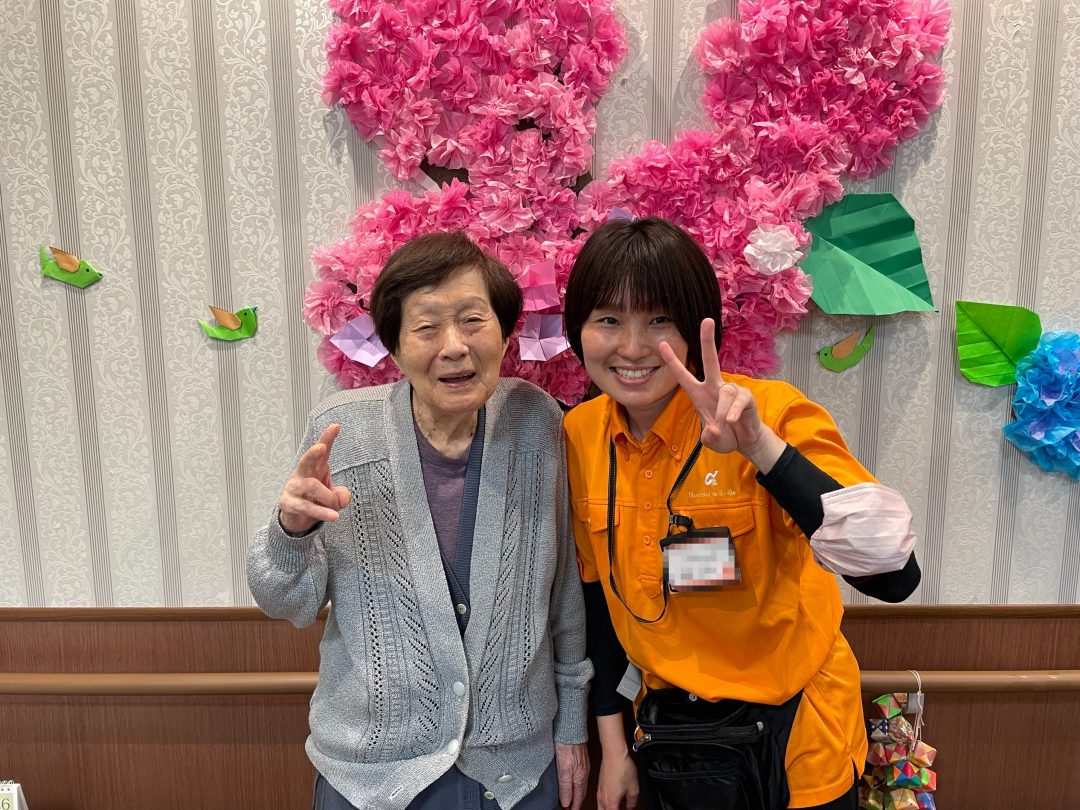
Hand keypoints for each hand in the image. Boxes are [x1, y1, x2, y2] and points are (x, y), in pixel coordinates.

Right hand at [277, 424, 350, 535]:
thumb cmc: (315, 499)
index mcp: (315, 467)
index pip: (321, 451)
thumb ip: (341, 495)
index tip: (336, 426)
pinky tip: (333, 516)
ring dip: (328, 498)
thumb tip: (342, 499)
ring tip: (336, 506)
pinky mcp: (288, 503)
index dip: (327, 438)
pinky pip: (306, 507)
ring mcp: (293, 488)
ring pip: (311, 486)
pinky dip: (322, 512)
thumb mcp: (333, 497)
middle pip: (307, 460)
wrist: (296, 518)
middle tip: (322, 448)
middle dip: (313, 453)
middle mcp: (302, 474)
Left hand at [554, 742, 589, 809]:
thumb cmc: (567, 746)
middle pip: (581, 792)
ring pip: (580, 785)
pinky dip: (576, 784)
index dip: (574, 806)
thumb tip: (566, 802)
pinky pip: (580, 777)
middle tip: (570, 808)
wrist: (571, 729)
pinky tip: (572, 782)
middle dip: (576, 802)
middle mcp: (584, 774)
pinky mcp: (581, 760)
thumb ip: (565, 786)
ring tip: (570, 798)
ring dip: (576, 793)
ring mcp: (583, 766)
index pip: (578, 797)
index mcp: (580, 778)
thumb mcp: (563, 769)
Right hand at [596, 749, 638, 809]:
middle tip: (621, 808)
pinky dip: (607, 804)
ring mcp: (599, 792)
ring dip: (609, 809)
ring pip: (601, 808)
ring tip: (618, 806)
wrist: (614, 754)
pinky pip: (601, 800)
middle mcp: (602, 799)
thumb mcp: (634, 788)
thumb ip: (633, 802)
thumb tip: (631, 806)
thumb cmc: (622, 768)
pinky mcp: (599, 786)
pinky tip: (614, 800)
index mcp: (611, 802)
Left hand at [659, 318, 784, 471]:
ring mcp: (731, 390)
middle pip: (711, 360)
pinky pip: (738, 401)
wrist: (746, 441)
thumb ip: (710, 437)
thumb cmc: (725, 436)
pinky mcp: (745, 397)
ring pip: (725, 393)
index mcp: (699, 394)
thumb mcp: (712, 441)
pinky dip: (733, 412)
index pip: (683, 376)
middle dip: (708, 340)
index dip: (673, 361)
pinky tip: (733, 420)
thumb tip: (714, 429)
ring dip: (722, 413)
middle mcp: (715, 387)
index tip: (662, 344)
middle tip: (706, 320)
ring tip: (724, 426)